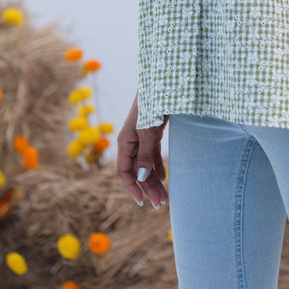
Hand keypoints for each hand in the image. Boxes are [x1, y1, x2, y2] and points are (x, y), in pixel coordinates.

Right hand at [116, 94, 167, 208]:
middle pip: (138, 171)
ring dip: (154, 180)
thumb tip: (140, 178)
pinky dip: (158, 166)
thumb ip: (145, 154)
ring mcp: (142, 138)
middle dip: (148, 188)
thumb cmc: (151, 105)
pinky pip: (153, 155)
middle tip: (161, 204)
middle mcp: (131, 143)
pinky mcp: (152, 134)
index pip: (125, 172)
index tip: (141, 202)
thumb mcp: (147, 131)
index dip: (132, 188)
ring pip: (146, 165)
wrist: (161, 85)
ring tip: (164, 196)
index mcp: (125, 143)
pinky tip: (164, 177)